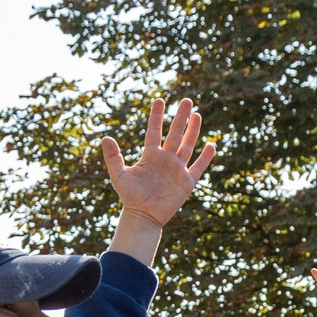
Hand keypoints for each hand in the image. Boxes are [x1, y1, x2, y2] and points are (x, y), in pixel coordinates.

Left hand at [101, 96, 214, 226]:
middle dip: (181, 117)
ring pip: (187, 145)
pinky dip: (205, 157)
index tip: (160, 100)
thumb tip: (105, 138)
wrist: (143, 216)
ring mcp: (177, 170)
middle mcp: (165, 159)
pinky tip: (211, 145)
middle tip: (187, 100)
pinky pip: (198, 167)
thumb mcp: (119, 175)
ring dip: (193, 131)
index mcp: (150, 156)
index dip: (157, 116)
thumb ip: (113, 157)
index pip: (155, 131)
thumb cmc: (130, 197)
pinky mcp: (186, 182)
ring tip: (197, 115)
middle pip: (175, 133)